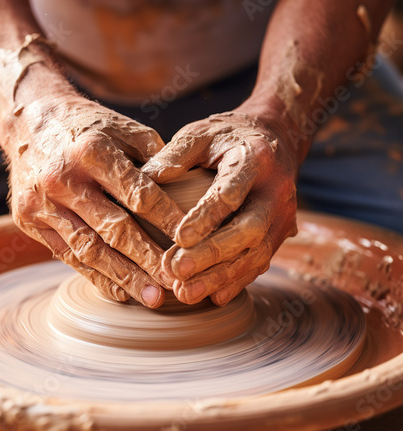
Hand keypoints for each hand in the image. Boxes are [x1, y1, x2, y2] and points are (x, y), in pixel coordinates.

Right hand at [8, 95, 183, 307]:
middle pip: (114, 229)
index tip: (195, 243)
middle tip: (177, 283)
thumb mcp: (122, 127)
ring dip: (124, 277)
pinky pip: (67, 255)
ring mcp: (42, 203)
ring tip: (153, 297)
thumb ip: (154, 157)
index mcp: (92, 150)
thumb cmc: (86, 125)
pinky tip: (120, 290)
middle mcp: (63, 179)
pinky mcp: (28, 221)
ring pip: (89, 249)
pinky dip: (95, 275)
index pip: (140, 195)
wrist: (27, 120)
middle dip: (149, 260)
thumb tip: (185, 190)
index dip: (169, 221)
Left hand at [142, 105, 297, 305]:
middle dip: (212, 255)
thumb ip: (176, 154)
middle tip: (177, 271)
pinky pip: (260, 263)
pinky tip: (213, 297)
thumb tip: (147, 178)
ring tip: (186, 293)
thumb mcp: (201, 133)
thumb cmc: (228, 136)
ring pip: (256, 254)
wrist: (273, 140)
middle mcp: (276, 192)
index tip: (179, 237)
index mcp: (254, 160)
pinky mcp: (280, 234)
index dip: (206, 217)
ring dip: (221, 277)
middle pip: (248, 230)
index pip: (230, 192)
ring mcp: (282, 217)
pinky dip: (237, 281)